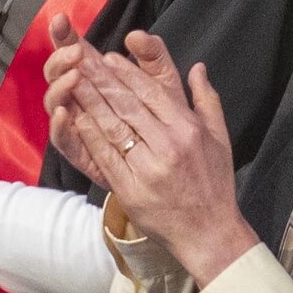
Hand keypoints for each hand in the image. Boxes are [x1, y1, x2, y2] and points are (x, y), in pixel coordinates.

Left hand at [53, 29, 251, 279]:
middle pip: (128, 105)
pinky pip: (106, 157)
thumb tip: (198, 68)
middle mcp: (168, 145)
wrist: (209, 233)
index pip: (152, 93)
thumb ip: (207, 100)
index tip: (108, 59)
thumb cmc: (214, 185)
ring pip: (114, 127)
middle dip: (102, 81)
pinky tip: (76, 119)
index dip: (128, 74)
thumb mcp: (221, 138)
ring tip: (72, 83)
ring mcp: (149, 168)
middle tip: (81, 61)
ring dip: (90, 102)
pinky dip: (90, 136)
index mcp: (188, 129)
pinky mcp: (131, 190)